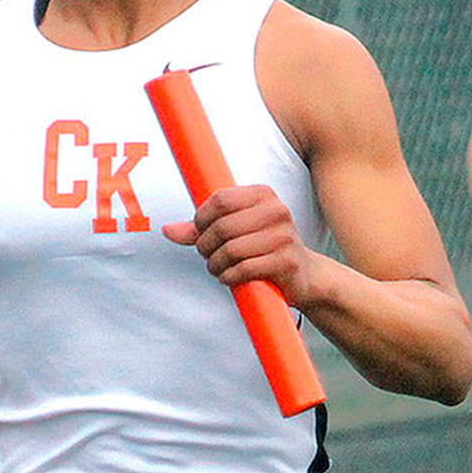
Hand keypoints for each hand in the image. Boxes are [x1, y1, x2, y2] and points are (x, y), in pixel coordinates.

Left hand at [162, 184, 313, 306]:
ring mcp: (284, 236)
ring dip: (215, 264)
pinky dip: (228, 277)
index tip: (200, 232)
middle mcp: (277, 211)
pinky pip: (243, 269)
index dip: (201, 218)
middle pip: (222, 226)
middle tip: (207, 255)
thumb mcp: (234, 231)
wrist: (304, 274)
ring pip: (230, 249)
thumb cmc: (262, 248)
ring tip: (217, 268)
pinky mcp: (286, 261)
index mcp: (263, 194)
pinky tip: (228, 277)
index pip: (219, 200)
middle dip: (206, 245)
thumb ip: (201, 229)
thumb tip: (167, 230)